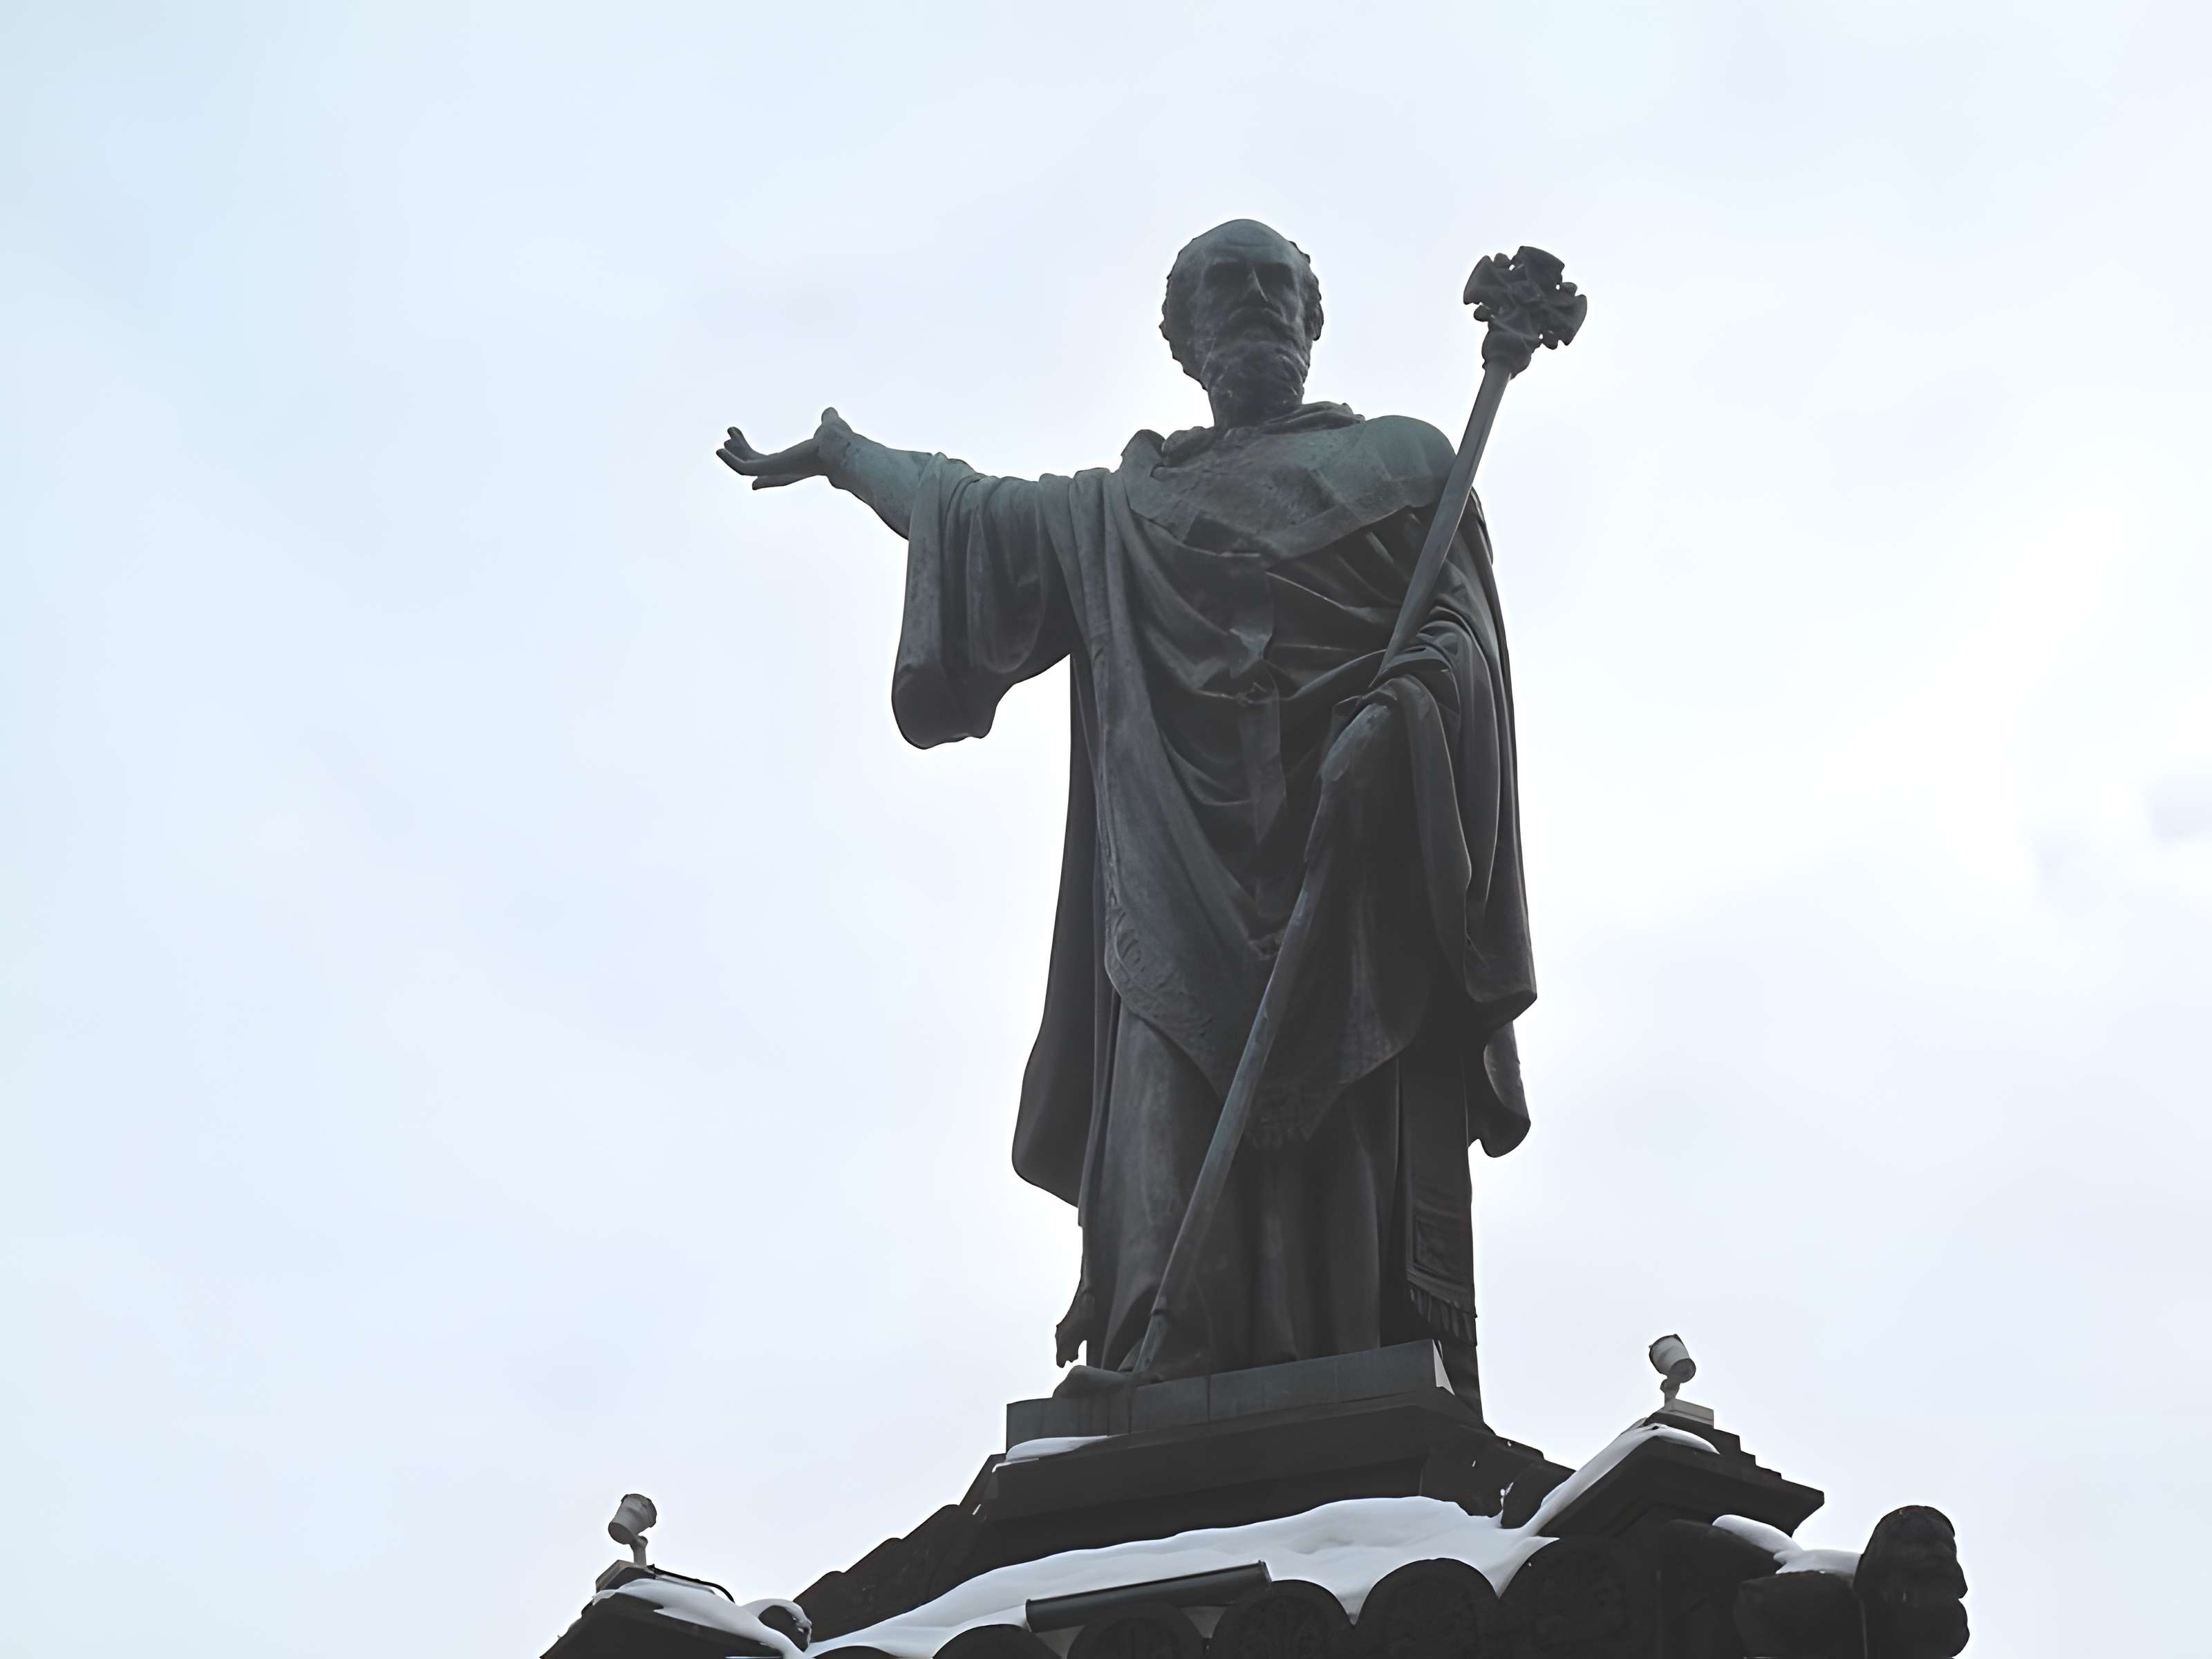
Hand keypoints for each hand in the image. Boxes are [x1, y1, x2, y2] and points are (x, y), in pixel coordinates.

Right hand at [714, 407, 852, 489]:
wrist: (841, 449)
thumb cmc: (840, 443)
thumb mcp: (830, 427)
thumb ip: (827, 420)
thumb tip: (830, 413)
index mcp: (796, 464)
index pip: (773, 467)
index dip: (760, 466)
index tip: (750, 468)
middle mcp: (785, 470)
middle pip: (756, 464)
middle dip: (742, 451)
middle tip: (731, 435)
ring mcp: (778, 470)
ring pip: (747, 467)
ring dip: (734, 453)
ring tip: (725, 438)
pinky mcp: (771, 467)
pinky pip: (745, 468)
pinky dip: (731, 460)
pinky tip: (721, 449)